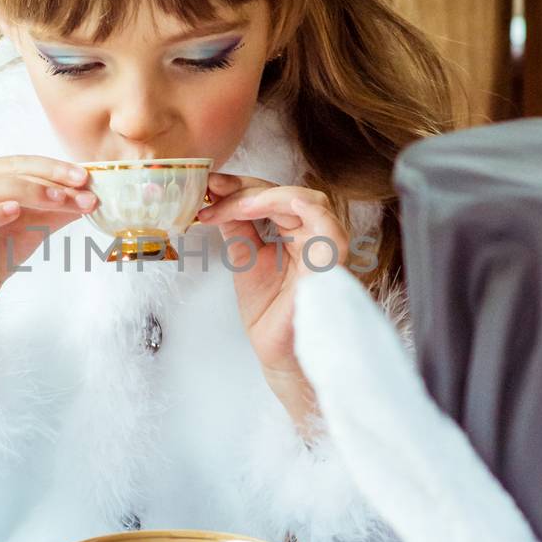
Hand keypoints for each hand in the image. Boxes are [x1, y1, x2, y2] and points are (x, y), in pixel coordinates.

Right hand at [0, 154, 96, 328]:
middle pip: (9, 171)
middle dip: (49, 178)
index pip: (21, 164)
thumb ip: (55, 211)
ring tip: (59, 199)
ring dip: (29, 192)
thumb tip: (90, 196)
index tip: (86, 177)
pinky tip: (15, 210)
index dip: (54, 167)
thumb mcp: (32, 230)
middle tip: (81, 186)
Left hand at [197, 172, 348, 429]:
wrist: (276, 356)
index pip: (274, 197)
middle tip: (213, 191)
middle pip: (289, 193)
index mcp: (298, 233)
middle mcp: (315, 237)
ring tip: (233, 205)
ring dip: (268, 197)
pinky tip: (282, 201)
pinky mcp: (330, 269)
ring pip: (310, 202)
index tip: (210, 185)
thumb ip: (238, 228)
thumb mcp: (245, 259)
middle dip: (247, 189)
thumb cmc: (268, 314)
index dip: (242, 187)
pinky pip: (331, 232)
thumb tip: (217, 197)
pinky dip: (310, 211)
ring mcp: (326, 251)